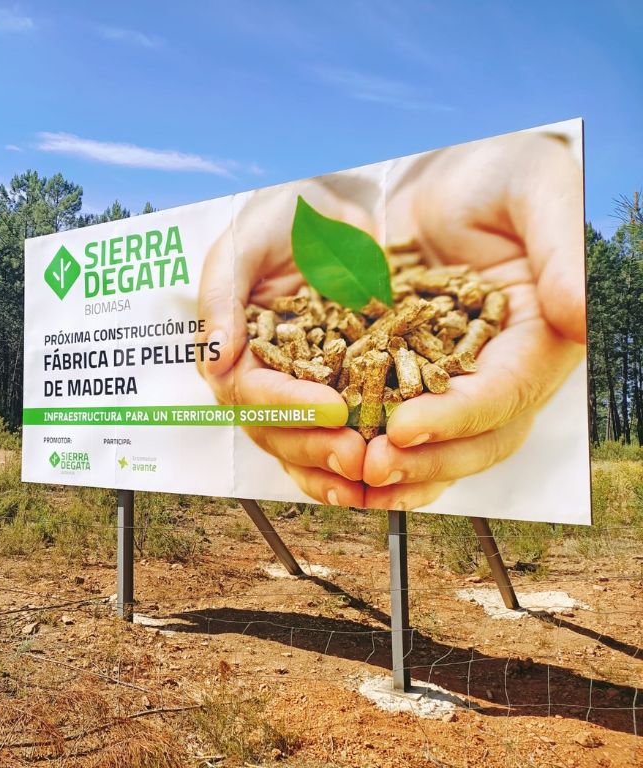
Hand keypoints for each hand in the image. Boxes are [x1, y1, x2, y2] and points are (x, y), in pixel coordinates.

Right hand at [196, 181, 374, 505]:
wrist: (333, 209)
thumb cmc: (279, 218)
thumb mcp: (245, 242)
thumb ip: (223, 295)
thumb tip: (213, 359)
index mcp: (232, 350)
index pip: (251, 392)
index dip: (287, 406)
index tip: (330, 409)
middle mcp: (263, 379)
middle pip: (277, 432)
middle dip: (315, 447)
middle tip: (357, 456)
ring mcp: (301, 389)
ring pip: (307, 445)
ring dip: (335, 468)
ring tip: (372, 474)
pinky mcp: (341, 390)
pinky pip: (346, 434)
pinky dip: (363, 456)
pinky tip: (387, 473)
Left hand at [363, 132, 586, 509]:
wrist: (448, 176)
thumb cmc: (502, 173)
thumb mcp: (535, 190)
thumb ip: (561, 248)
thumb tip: (582, 314)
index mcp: (540, 336)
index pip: (505, 393)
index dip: (457, 417)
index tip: (405, 426)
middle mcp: (501, 369)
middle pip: (474, 438)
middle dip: (424, 459)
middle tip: (368, 467)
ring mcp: (457, 377)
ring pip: (437, 445)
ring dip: (397, 470)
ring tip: (348, 481)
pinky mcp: (414, 373)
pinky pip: (396, 422)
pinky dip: (370, 446)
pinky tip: (331, 460)